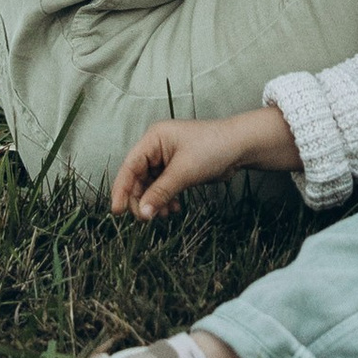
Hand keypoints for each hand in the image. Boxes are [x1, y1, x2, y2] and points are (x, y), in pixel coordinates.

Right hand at [112, 106, 295, 220]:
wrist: (240, 146)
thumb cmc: (212, 149)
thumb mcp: (183, 172)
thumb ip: (160, 193)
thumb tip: (143, 214)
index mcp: (153, 139)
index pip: (129, 166)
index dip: (121, 189)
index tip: (117, 211)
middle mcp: (156, 148)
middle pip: (137, 178)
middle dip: (141, 199)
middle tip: (146, 219)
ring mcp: (166, 159)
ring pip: (150, 186)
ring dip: (154, 202)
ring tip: (165, 214)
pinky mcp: (177, 169)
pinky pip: (163, 188)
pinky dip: (165, 200)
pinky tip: (174, 209)